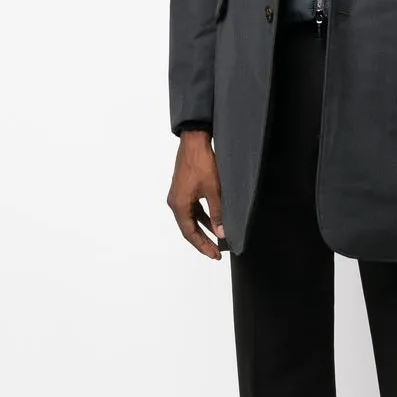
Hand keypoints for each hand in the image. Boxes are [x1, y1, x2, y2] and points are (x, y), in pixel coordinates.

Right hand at [167, 130, 224, 259]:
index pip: (190, 233)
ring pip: (191, 219)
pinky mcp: (183, 190)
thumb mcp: (214, 191)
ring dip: (203, 229)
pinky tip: (213, 222)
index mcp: (179, 205)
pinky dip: (202, 217)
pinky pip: (192, 209)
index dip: (203, 245)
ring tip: (216, 240)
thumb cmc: (202, 163)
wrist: (194, 141)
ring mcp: (178, 196)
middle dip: (203, 241)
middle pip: (188, 228)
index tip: (214, 255)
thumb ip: (217, 214)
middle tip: (216, 253)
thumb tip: (221, 233)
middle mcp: (175, 202)